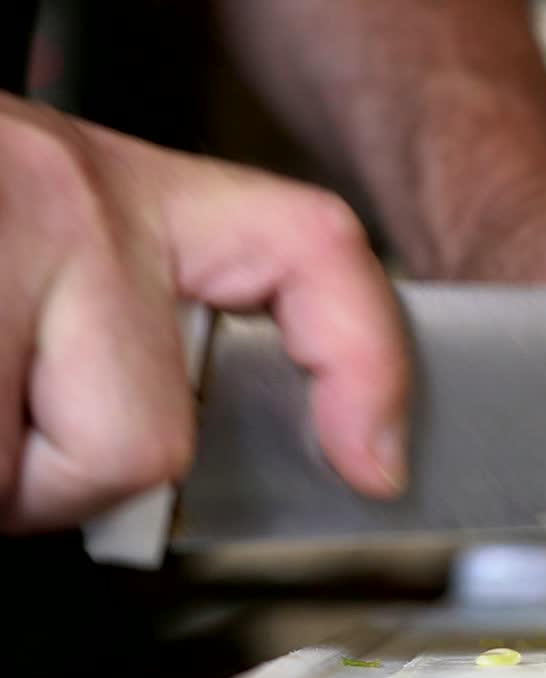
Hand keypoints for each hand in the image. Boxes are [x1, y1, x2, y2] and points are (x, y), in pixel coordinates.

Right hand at [0, 93, 409, 532]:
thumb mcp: (51, 241)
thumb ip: (126, 326)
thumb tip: (206, 453)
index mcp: (127, 190)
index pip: (310, 251)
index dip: (365, 365)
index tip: (370, 459)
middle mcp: (68, 207)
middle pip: (144, 442)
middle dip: (60, 474)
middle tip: (3, 414)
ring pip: (19, 481)